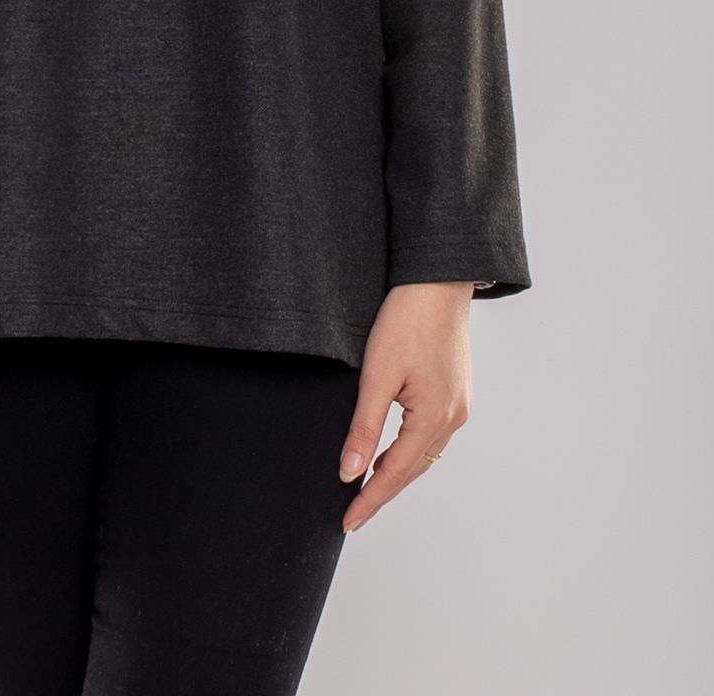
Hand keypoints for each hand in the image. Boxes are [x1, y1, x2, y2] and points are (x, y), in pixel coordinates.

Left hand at [338, 281, 473, 533]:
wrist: (437, 282)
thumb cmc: (406, 320)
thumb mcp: (378, 375)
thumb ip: (364, 427)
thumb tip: (349, 472)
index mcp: (434, 418)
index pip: (394, 474)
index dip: (369, 500)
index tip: (347, 523)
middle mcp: (453, 418)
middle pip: (412, 469)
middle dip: (382, 492)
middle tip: (352, 514)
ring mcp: (459, 406)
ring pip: (423, 454)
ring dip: (396, 472)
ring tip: (366, 488)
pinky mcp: (456, 393)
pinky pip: (431, 435)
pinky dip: (409, 450)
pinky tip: (391, 452)